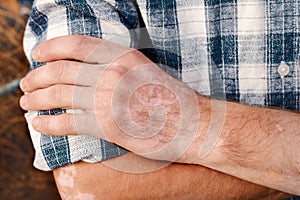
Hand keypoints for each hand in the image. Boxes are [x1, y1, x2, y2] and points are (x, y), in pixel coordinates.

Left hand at [20, 35, 199, 161]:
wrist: (194, 124)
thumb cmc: (172, 101)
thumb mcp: (145, 72)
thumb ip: (117, 70)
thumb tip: (89, 75)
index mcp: (122, 56)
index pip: (76, 45)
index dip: (51, 48)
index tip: (38, 55)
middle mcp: (113, 73)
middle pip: (60, 70)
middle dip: (37, 77)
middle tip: (26, 84)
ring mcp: (109, 98)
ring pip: (58, 95)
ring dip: (36, 99)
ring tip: (27, 103)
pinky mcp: (107, 125)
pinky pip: (66, 122)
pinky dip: (47, 124)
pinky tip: (39, 124)